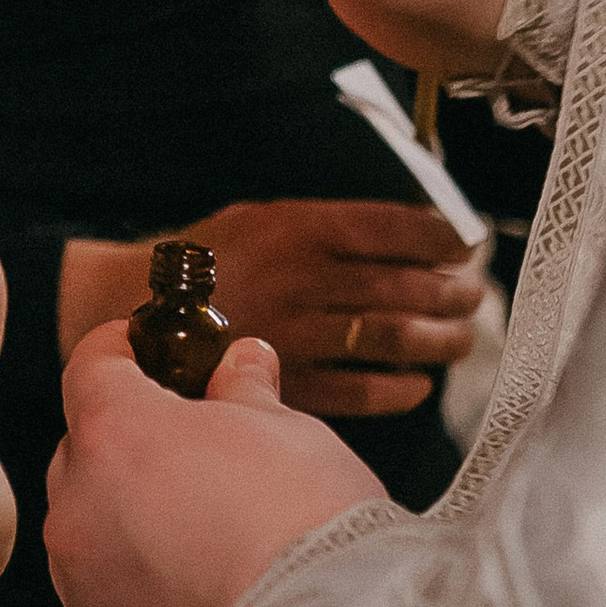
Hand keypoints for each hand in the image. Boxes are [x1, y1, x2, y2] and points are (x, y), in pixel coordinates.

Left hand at [45, 327, 377, 606]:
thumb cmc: (308, 528)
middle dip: (127, 439)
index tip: (143, 346)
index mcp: (114, 433)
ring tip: (201, 525)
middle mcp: (78, 506)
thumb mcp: (287, 431)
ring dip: (127, 516)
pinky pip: (105, 595)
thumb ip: (244, 392)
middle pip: (83, 450)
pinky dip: (137, 583)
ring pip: (89, 527)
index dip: (120, 349)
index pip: (90, 365)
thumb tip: (240, 366)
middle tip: (190, 442)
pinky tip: (196, 584)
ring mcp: (82, 583)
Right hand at [59, 197, 482, 416]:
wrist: (131, 310)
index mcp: (298, 226)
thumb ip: (328, 225)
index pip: (394, 228)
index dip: (442, 238)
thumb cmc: (211, 261)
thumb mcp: (263, 216)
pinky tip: (417, 386)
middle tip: (474, 296)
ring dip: (438, 339)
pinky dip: (397, 390)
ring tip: (459, 339)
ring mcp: (295, 332)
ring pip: (389, 336)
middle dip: (451, 292)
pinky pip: (359, 389)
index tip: (468, 245)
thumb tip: (414, 232)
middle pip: (402, 285)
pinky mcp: (285, 382)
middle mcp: (301, 278)